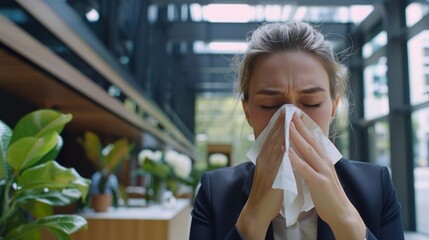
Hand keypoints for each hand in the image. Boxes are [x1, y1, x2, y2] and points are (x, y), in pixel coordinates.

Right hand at [236, 108, 284, 238]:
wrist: (256, 211)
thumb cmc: (265, 194)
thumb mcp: (269, 174)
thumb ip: (275, 162)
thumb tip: (284, 151)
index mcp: (264, 160)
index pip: (272, 139)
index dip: (278, 127)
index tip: (285, 114)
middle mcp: (263, 162)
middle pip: (272, 140)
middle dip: (280, 125)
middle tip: (286, 111)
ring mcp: (266, 169)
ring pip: (273, 149)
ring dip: (280, 135)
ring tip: (287, 122)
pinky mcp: (270, 179)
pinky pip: (275, 164)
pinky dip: (280, 154)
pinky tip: (285, 146)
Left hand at [288, 113, 365, 238]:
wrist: (341, 212)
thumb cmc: (328, 194)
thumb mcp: (321, 174)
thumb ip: (314, 163)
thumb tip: (304, 153)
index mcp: (325, 160)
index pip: (313, 139)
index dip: (304, 127)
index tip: (295, 115)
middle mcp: (325, 162)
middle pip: (311, 140)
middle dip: (300, 126)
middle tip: (290, 113)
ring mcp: (323, 171)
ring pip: (308, 151)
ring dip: (297, 137)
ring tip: (287, 126)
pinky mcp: (319, 182)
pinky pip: (305, 169)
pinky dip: (296, 159)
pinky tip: (287, 152)